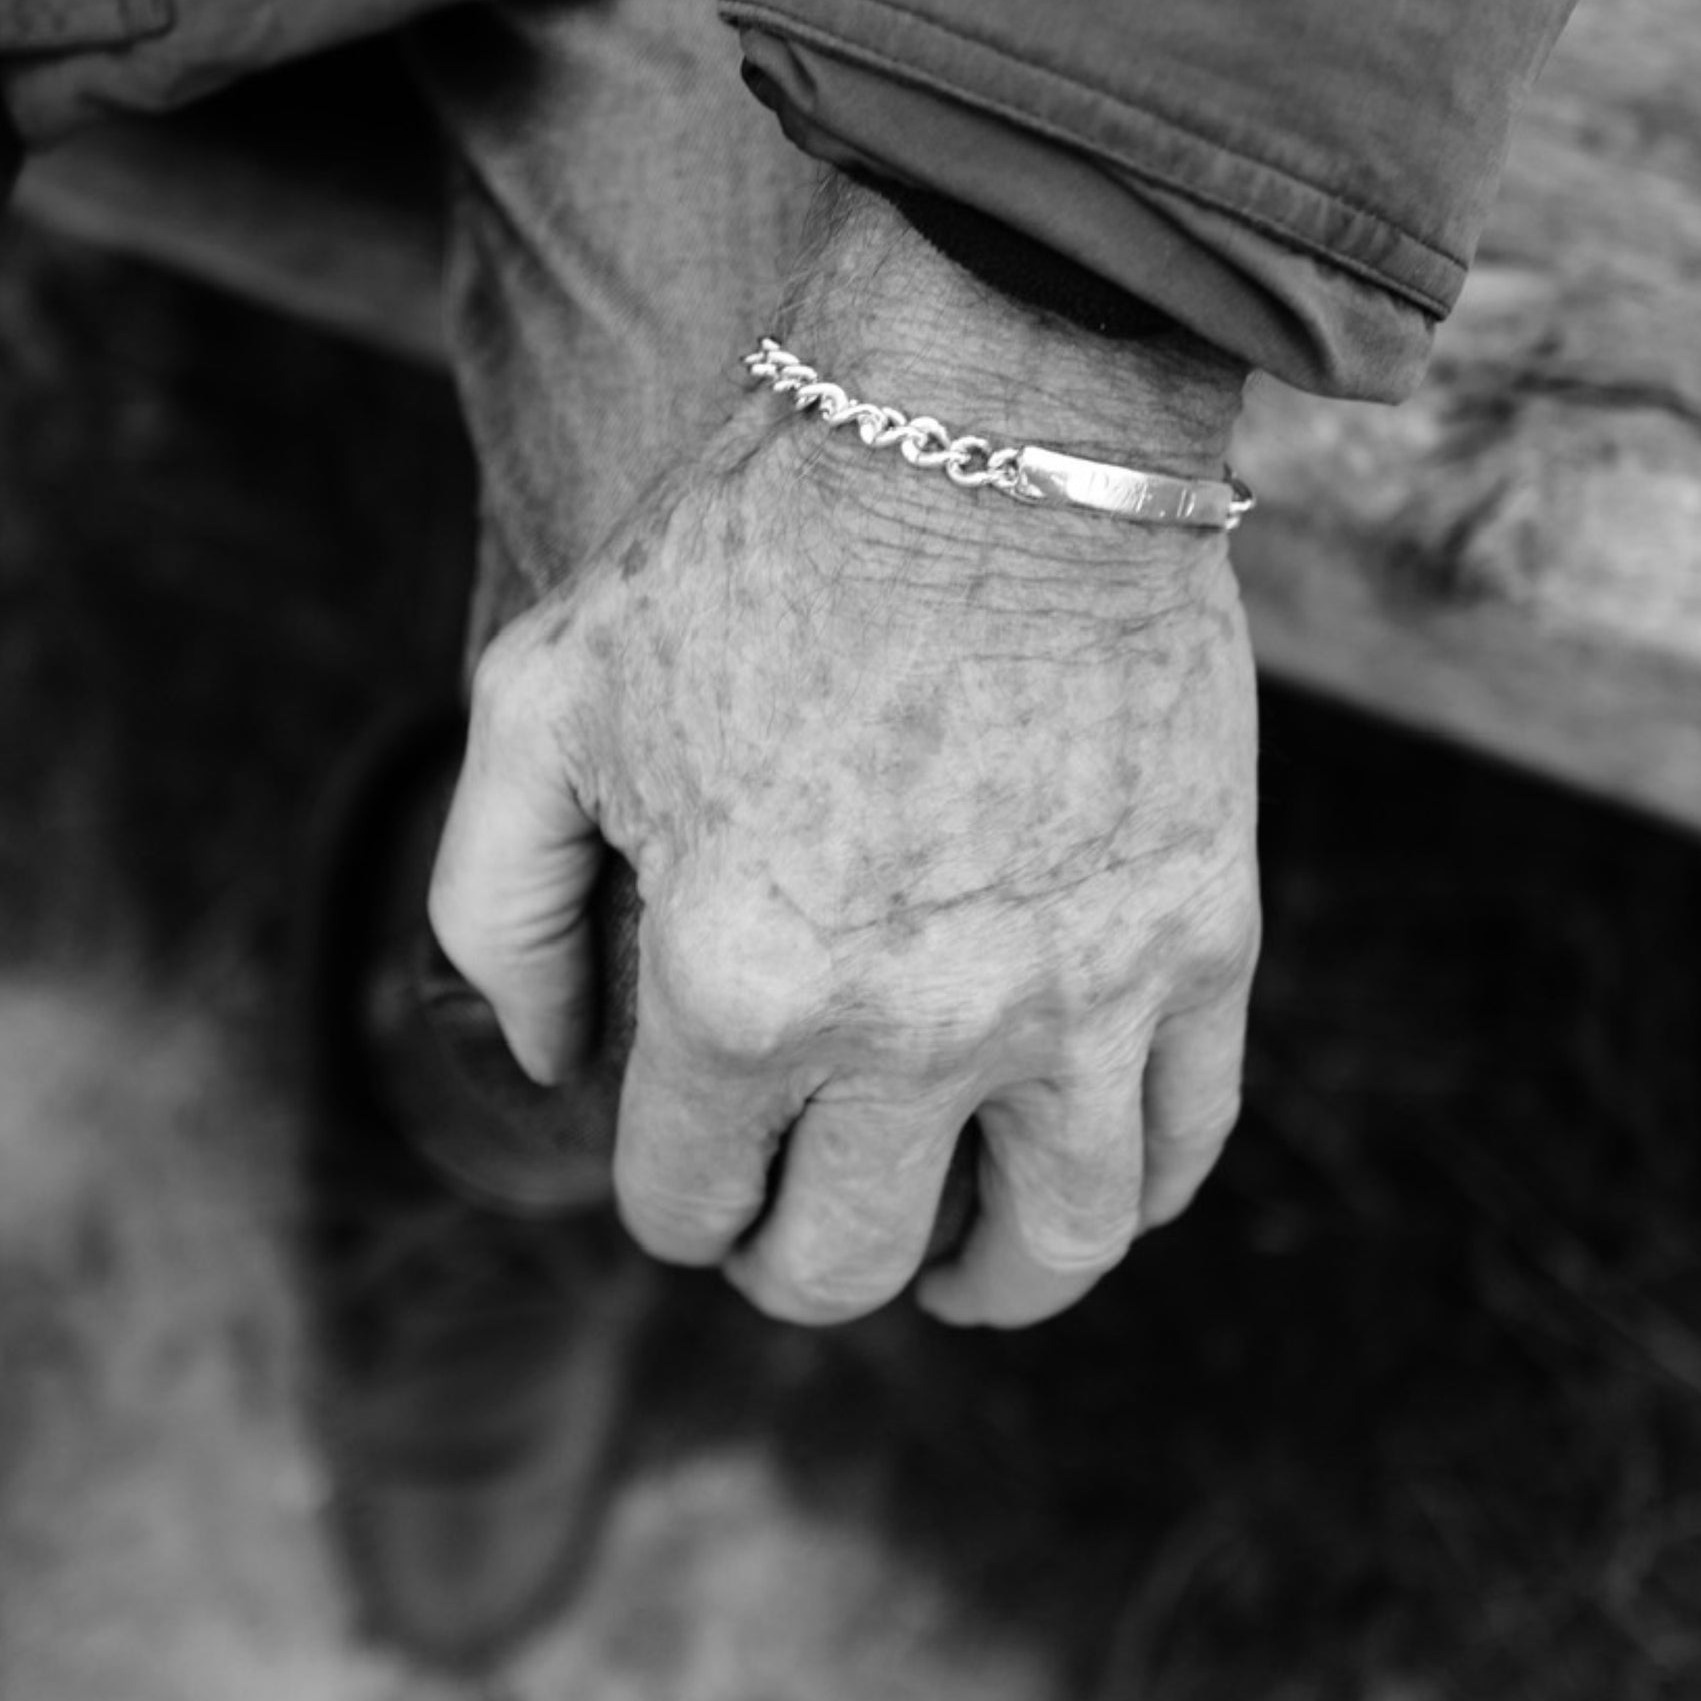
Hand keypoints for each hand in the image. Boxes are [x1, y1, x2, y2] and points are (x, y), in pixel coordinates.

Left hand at [430, 181, 1260, 1328]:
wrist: (991, 421)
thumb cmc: (748, 550)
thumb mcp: (541, 704)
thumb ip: (499, 914)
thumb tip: (544, 1070)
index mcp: (737, 987)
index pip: (685, 1204)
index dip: (671, 1196)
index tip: (686, 1156)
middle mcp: (915, 1027)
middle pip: (847, 1264)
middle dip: (796, 1262)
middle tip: (795, 1214)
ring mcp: (1079, 994)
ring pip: (1048, 1248)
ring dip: (983, 1279)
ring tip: (955, 1258)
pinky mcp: (1201, 939)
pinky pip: (1182, 1141)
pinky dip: (1127, 1189)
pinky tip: (1079, 1172)